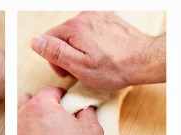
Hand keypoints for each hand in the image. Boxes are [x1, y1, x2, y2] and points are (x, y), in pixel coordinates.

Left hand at [18, 87, 102, 134]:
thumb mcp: (91, 129)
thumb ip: (86, 113)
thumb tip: (85, 110)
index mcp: (40, 106)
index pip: (49, 91)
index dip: (60, 94)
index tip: (66, 100)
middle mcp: (22, 118)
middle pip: (28, 101)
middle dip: (41, 104)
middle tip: (54, 112)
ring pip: (19, 120)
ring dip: (30, 120)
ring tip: (45, 128)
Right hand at [30, 12, 165, 89]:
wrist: (145, 60)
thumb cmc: (113, 68)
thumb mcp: (78, 66)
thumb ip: (55, 52)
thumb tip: (36, 42)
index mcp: (74, 28)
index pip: (48, 39)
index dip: (53, 59)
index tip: (66, 72)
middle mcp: (85, 16)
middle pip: (61, 36)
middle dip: (65, 54)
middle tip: (77, 71)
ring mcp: (98, 16)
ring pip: (75, 34)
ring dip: (77, 49)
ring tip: (90, 63)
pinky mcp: (108, 19)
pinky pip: (90, 31)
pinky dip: (90, 43)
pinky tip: (100, 54)